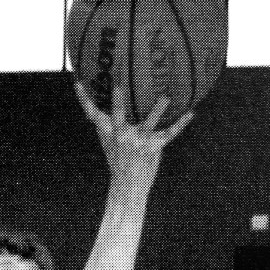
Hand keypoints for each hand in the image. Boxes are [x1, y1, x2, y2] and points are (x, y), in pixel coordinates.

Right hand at [75, 84, 192, 193]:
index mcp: (108, 131)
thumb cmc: (120, 160)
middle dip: (118, 102)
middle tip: (118, 87)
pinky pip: (169, 133)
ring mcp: (138, 142)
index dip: (83, 98)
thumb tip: (107, 104)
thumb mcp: (110, 142)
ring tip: (165, 97)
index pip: (91, 112)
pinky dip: (181, 123)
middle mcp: (121, 135)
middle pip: (117, 115)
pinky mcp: (154, 148)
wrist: (128, 186)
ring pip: (148, 123)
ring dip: (157, 110)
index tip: (77, 83)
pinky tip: (191, 112)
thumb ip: (110, 125)